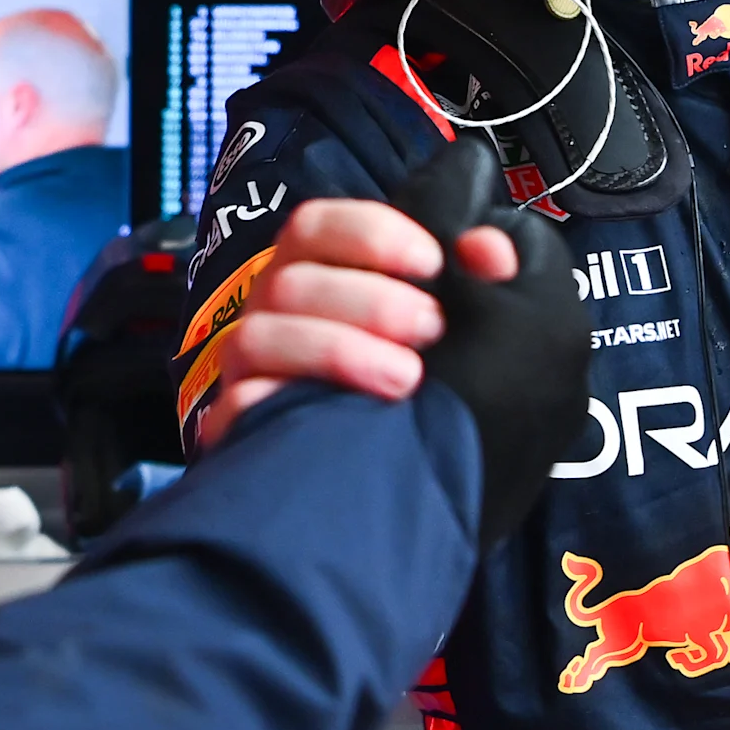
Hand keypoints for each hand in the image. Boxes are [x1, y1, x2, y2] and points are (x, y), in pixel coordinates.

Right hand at [192, 197, 515, 451]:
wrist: (416, 504)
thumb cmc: (445, 397)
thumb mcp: (486, 333)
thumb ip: (490, 279)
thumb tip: (491, 252)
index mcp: (326, 276)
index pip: (317, 225)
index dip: (369, 232)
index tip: (431, 262)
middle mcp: (280, 316)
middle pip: (289, 277)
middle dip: (368, 298)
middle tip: (432, 329)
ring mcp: (253, 373)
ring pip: (258, 335)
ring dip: (337, 350)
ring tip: (406, 380)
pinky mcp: (242, 428)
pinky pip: (239, 403)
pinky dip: (280, 403)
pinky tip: (339, 420)